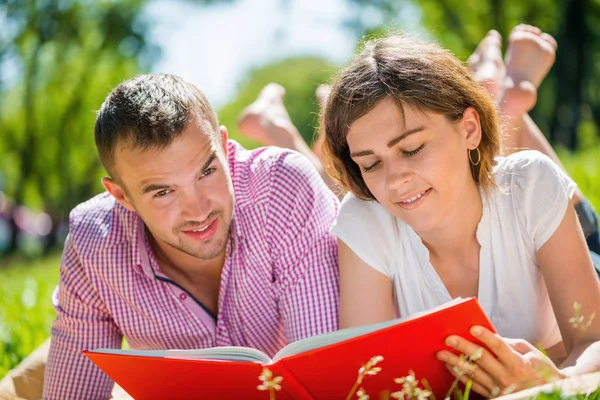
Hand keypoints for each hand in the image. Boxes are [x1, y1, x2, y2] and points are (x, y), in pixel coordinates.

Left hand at [436, 326, 564, 396]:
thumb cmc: (540, 369)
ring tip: (441, 353)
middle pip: (481, 359)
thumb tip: (489, 336)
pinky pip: (473, 384)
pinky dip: (460, 375)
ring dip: (455, 362)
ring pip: (473, 373)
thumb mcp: (531, 353)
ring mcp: (498, 388)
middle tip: (448, 338)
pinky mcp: (493, 395)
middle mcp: (507, 376)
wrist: (546, 393)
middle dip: (463, 347)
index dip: (485, 336)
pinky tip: (450, 366)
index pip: (499, 347)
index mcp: (518, 364)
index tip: (472, 327)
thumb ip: (510, 343)